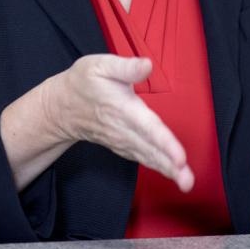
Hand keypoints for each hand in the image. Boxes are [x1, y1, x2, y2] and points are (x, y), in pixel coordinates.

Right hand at [45, 54, 194, 191]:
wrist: (62, 107)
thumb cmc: (83, 82)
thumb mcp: (100, 66)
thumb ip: (126, 67)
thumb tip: (147, 65)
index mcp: (122, 108)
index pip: (146, 128)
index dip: (164, 143)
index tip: (180, 158)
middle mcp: (123, 129)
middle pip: (150, 149)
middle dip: (171, 167)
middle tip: (188, 182)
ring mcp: (122, 140)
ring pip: (147, 157)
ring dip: (168, 171)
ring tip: (186, 183)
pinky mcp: (122, 146)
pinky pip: (142, 158)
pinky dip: (158, 167)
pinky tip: (173, 173)